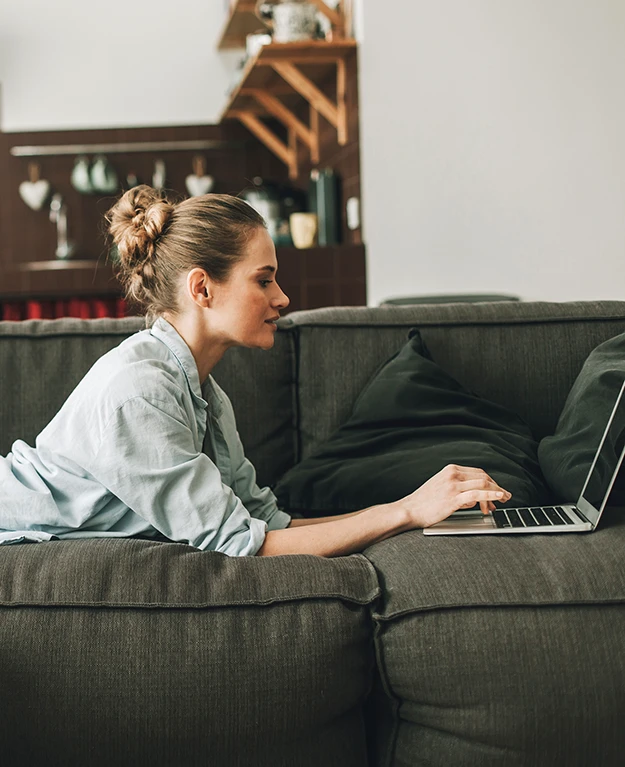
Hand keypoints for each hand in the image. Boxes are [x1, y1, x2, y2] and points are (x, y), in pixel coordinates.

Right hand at [396, 464, 511, 528]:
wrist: (409, 510)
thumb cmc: (423, 502)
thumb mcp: (440, 487)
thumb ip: (457, 489)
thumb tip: (474, 499)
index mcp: (450, 470)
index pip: (477, 472)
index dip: (491, 481)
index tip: (498, 489)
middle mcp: (452, 474)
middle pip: (483, 476)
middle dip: (497, 486)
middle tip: (505, 496)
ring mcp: (453, 485)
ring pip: (483, 484)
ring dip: (496, 492)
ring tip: (503, 500)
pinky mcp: (453, 497)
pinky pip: (477, 494)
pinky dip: (491, 495)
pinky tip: (498, 497)